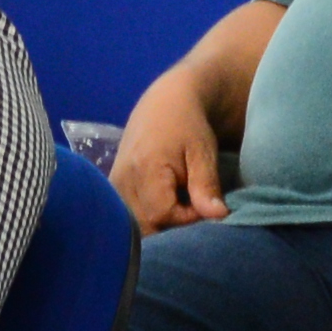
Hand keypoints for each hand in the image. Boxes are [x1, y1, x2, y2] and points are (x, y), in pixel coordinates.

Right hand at [110, 74, 229, 233]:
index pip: (162, 215)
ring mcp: (114, 185)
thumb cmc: (189, 126)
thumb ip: (206, 186)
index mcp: (145, 169)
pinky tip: (164, 204)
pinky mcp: (113, 188)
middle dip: (172, 227)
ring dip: (159, 225)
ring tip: (179, 204)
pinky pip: (128, 217)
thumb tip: (218, 216)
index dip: (186, 218)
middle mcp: (123, 180)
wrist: (165, 103)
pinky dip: (147, 218)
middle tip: (192, 207)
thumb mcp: (203, 152)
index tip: (202, 205)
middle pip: (144, 226)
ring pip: (135, 225)